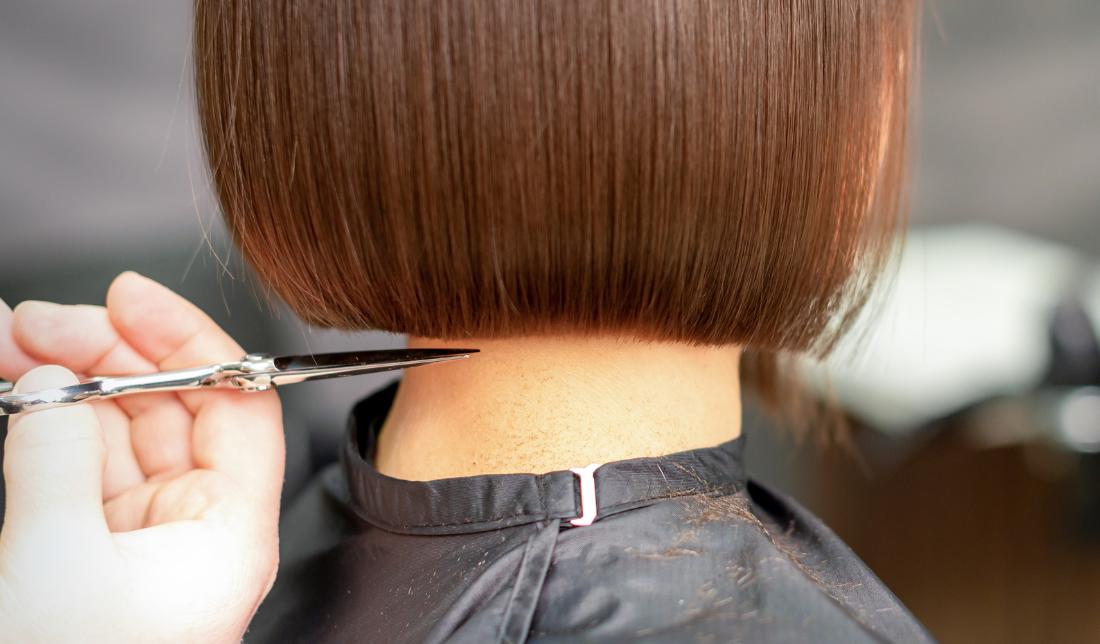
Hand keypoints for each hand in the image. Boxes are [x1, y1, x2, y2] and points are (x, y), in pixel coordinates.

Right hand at [0, 272, 283, 642]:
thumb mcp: (55, 561)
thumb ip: (56, 457)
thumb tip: (55, 383)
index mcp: (231, 531)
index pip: (240, 406)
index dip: (192, 341)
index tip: (131, 296)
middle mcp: (202, 526)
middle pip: (175, 407)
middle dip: (110, 352)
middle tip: (41, 322)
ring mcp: (149, 534)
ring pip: (122, 429)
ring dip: (70, 379)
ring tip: (11, 340)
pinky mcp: (100, 547)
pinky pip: (83, 464)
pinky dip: (48, 422)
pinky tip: (18, 389)